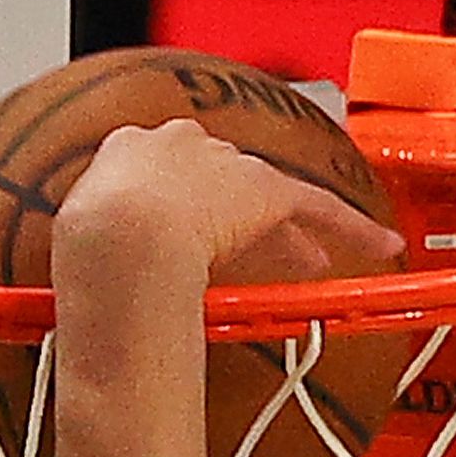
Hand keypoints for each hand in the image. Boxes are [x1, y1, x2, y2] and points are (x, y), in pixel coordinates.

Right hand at [55, 118, 404, 278]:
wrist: (122, 231)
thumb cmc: (90, 244)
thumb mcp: (77, 246)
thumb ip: (90, 260)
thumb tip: (82, 310)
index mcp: (127, 152)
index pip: (168, 175)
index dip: (187, 209)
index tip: (194, 234)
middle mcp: (180, 146)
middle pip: (225, 181)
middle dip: (241, 216)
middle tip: (256, 246)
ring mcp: (226, 166)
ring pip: (270, 198)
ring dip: (290, 231)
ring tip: (312, 259)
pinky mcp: (267, 190)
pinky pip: (320, 207)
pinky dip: (353, 226)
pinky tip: (378, 244)